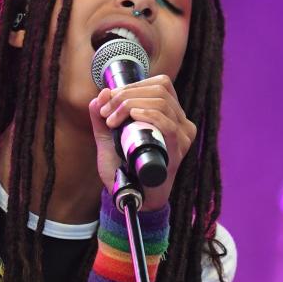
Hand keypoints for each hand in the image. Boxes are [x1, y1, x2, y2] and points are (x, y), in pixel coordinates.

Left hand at [87, 76, 196, 210]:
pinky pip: (168, 124)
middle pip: (159, 90)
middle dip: (126, 95)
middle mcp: (181, 123)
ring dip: (131, 105)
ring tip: (112, 121)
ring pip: (162, 103)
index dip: (132, 86)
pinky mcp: (177, 151)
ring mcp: (181, 137)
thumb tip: (100, 94)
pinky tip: (132, 117)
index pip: (160, 85)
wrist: (132, 197)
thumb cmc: (125, 168)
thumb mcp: (108, 139)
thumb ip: (101, 118)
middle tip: (106, 112)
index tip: (108, 100)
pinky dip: (148, 115)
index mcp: (169, 115)